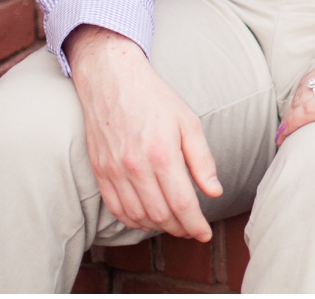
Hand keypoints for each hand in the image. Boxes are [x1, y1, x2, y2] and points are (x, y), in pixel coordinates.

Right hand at [66, 25, 222, 240]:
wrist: (112, 79)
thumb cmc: (155, 98)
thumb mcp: (189, 122)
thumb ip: (202, 160)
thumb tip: (214, 191)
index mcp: (162, 154)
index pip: (182, 204)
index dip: (196, 225)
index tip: (205, 234)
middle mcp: (136, 167)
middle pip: (160, 216)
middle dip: (180, 229)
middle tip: (192, 229)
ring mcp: (114, 171)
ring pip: (138, 217)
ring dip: (158, 227)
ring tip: (174, 224)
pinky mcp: (100, 171)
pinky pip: (116, 209)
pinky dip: (133, 220)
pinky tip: (147, 217)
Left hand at [276, 49, 314, 142]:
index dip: (307, 92)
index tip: (304, 107)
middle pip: (306, 85)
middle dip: (295, 105)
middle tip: (291, 125)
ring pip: (303, 99)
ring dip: (290, 117)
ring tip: (285, 135)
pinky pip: (307, 112)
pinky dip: (292, 124)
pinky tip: (286, 136)